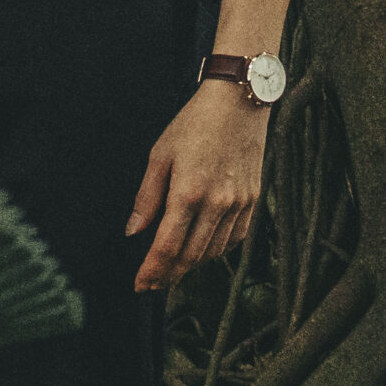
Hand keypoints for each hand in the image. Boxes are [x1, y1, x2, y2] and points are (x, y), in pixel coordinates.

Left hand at [125, 82, 267, 291]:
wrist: (239, 100)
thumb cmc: (195, 122)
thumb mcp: (161, 154)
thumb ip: (146, 197)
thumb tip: (133, 232)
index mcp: (189, 192)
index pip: (167, 247)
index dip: (152, 272)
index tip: (140, 285)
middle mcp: (216, 203)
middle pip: (190, 257)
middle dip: (168, 275)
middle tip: (153, 284)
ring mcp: (238, 203)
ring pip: (213, 252)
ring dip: (191, 265)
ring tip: (174, 268)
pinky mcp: (252, 199)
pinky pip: (235, 238)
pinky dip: (217, 250)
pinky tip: (203, 248)